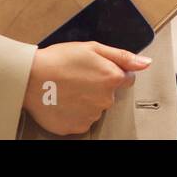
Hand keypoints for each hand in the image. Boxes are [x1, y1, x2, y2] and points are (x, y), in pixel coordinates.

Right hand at [22, 41, 149, 134]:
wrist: (30, 78)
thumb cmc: (59, 59)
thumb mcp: (93, 48)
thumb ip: (122, 56)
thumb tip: (146, 63)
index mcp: (112, 79)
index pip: (125, 78)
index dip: (111, 71)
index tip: (95, 69)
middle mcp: (105, 101)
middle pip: (109, 94)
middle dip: (97, 86)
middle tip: (77, 77)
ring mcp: (91, 116)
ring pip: (95, 108)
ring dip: (86, 100)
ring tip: (67, 88)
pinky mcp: (76, 127)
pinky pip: (82, 120)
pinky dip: (75, 113)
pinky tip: (63, 101)